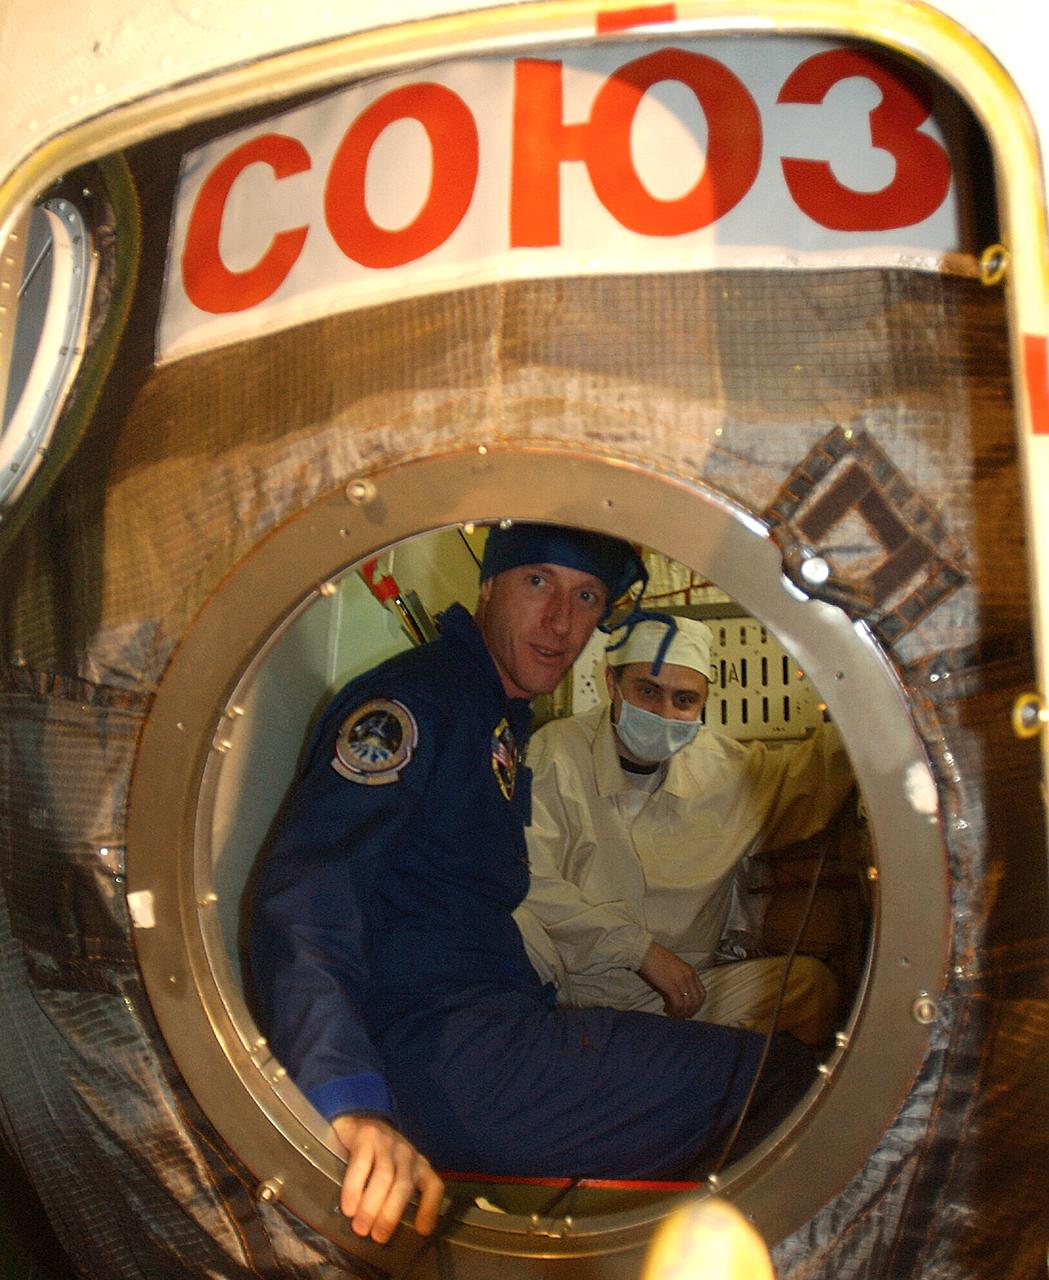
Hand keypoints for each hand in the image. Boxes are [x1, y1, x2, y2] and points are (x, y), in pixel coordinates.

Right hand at [330, 1114, 444, 1243]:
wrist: (357, 1121)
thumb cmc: (377, 1159)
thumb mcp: (396, 1174)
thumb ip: (397, 1195)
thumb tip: (387, 1232)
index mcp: (419, 1166)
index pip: (433, 1186)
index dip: (430, 1209)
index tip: (421, 1231)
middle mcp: (407, 1154)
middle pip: (403, 1186)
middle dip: (390, 1215)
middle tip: (377, 1237)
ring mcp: (387, 1142)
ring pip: (384, 1177)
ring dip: (371, 1206)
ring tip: (360, 1228)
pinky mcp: (367, 1136)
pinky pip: (362, 1165)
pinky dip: (354, 1188)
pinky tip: (348, 1207)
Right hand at [638, 942, 705, 1018]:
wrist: (644, 952)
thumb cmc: (655, 959)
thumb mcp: (673, 969)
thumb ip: (679, 980)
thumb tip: (677, 997)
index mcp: (691, 971)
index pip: (701, 993)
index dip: (696, 1005)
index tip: (688, 1011)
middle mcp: (689, 976)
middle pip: (697, 1001)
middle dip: (690, 1011)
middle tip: (680, 1016)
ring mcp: (681, 981)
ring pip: (688, 1005)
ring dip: (681, 1013)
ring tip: (671, 1013)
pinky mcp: (671, 986)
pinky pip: (678, 1004)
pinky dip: (674, 1011)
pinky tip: (666, 1010)